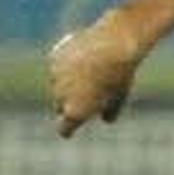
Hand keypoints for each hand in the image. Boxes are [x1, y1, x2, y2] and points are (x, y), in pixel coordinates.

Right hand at [47, 10, 146, 136]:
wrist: (113, 44)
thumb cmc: (119, 74)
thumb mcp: (120, 96)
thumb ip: (111, 111)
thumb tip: (106, 119)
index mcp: (75, 112)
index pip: (64, 129)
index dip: (67, 129)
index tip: (68, 130)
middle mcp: (60, 97)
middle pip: (61, 106)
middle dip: (70, 102)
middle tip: (89, 92)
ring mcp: (55, 77)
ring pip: (58, 85)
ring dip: (68, 82)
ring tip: (91, 69)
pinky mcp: (54, 58)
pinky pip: (58, 66)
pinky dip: (66, 64)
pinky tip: (84, 56)